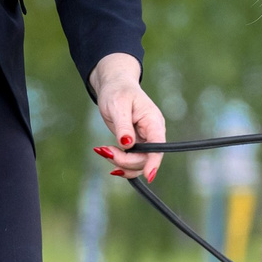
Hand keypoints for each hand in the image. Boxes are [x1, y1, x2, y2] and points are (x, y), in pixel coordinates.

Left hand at [88, 53, 164, 181]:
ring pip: (138, 164)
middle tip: (104, 150)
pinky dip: (118, 162)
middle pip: (146, 159)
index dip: (154, 162)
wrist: (115, 86)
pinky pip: (131, 161)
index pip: (158, 146)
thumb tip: (127, 144)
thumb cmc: (118, 91)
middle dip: (124, 160)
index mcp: (153, 122)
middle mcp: (152, 133)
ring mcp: (144, 140)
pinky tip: (106, 153)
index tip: (148, 176)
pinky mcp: (136, 144)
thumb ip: (123, 125)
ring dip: (120, 163)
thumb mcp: (118, 105)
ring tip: (102, 150)